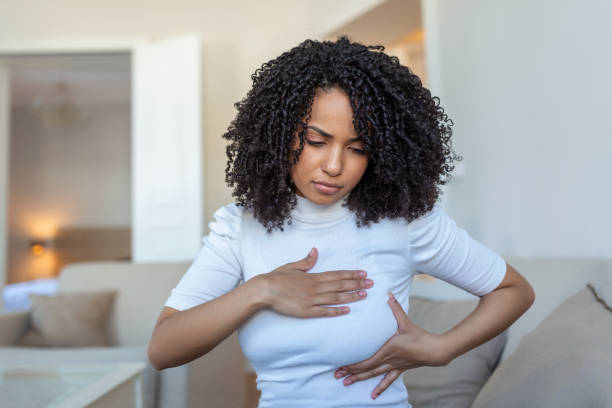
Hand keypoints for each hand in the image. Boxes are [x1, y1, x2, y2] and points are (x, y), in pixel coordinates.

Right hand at [253, 247, 373, 317]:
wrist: (264, 291)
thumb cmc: (276, 278)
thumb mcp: (292, 266)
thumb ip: (306, 261)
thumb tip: (315, 251)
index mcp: (312, 276)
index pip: (336, 275)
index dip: (351, 274)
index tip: (363, 274)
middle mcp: (315, 288)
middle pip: (340, 285)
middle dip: (357, 284)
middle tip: (371, 284)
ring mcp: (311, 300)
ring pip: (336, 298)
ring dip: (351, 296)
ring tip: (364, 295)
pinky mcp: (306, 311)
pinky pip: (324, 312)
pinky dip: (337, 311)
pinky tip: (347, 310)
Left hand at [333, 293, 449, 399]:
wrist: (435, 350)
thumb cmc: (420, 337)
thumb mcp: (406, 322)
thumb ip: (396, 309)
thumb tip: (389, 295)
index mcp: (388, 349)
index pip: (367, 360)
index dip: (354, 364)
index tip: (342, 365)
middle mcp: (388, 360)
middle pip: (366, 369)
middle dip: (351, 372)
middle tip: (337, 375)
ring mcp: (394, 366)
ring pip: (373, 375)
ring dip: (359, 379)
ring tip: (346, 383)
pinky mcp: (399, 369)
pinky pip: (387, 380)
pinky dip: (380, 387)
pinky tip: (373, 396)